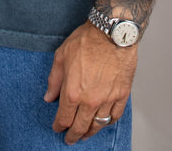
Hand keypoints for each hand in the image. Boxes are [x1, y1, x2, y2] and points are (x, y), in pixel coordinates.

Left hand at [44, 21, 136, 144]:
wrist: (111, 33)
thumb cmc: (86, 41)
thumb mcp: (61, 56)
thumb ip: (54, 80)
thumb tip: (49, 97)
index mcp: (72, 92)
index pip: (64, 118)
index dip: (59, 126)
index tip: (58, 128)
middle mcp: (90, 101)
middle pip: (80, 127)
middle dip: (73, 135)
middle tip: (70, 139)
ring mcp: (107, 99)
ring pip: (98, 125)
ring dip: (90, 132)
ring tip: (86, 134)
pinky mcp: (122, 95)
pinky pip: (115, 116)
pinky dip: (109, 121)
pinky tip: (104, 121)